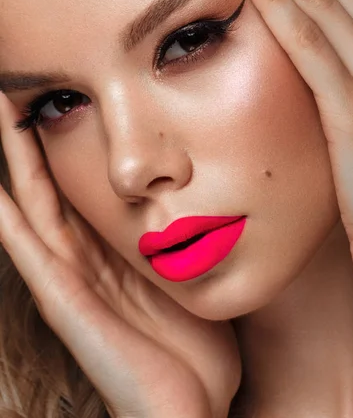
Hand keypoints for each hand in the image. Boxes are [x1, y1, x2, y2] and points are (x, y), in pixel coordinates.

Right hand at [0, 93, 239, 417]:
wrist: (191, 408)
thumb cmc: (195, 341)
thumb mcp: (194, 275)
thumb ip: (189, 235)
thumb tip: (210, 194)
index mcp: (110, 247)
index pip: (79, 180)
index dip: (67, 138)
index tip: (67, 92)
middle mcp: (82, 257)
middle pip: (48, 182)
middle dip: (32, 135)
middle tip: (19, 88)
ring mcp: (69, 279)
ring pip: (33, 206)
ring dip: (15, 161)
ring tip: (2, 110)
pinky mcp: (66, 304)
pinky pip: (29, 254)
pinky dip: (7, 220)